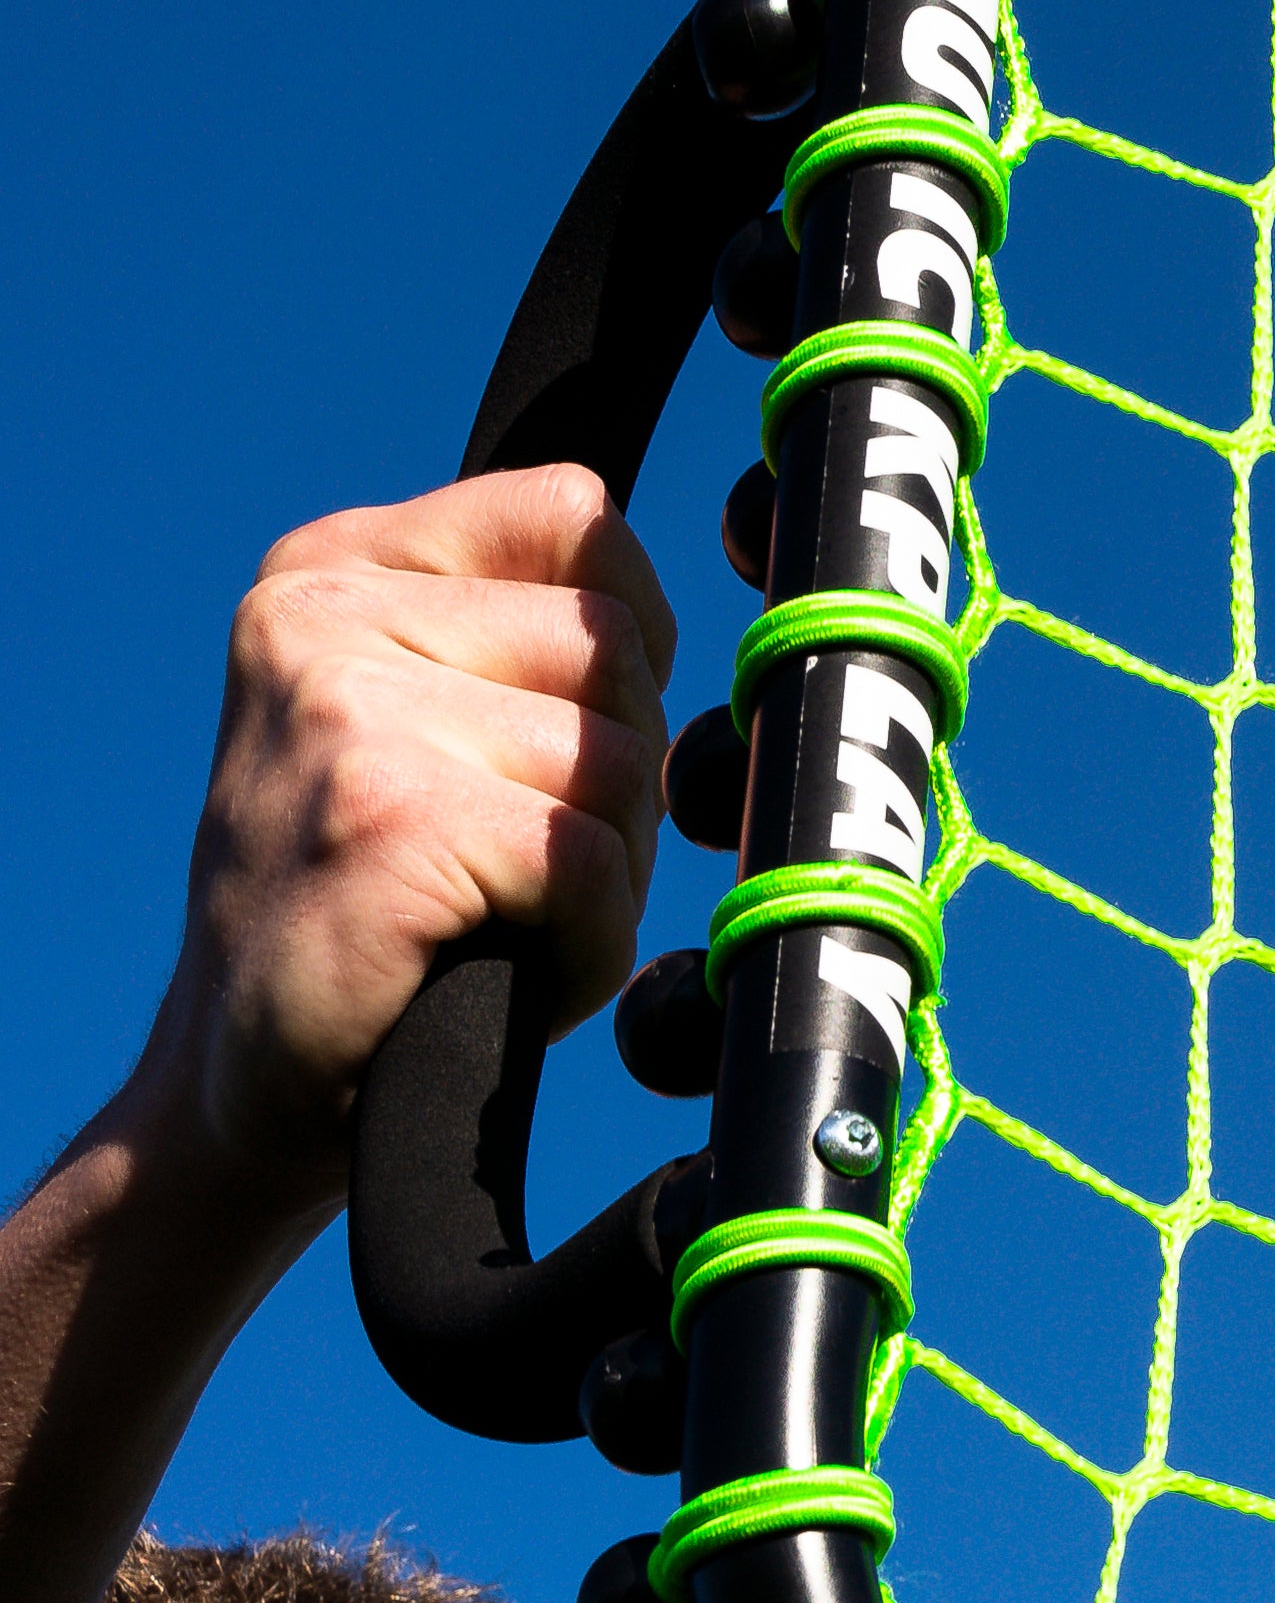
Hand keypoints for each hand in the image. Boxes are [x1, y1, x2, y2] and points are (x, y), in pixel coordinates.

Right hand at [129, 471, 678, 1210]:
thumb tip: (700, 600)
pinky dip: (585, 944)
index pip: (574, 513)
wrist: (245, 1089)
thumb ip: (527, 633)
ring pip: (622, 762)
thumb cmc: (381, 912)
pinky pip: (592, 864)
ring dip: (602, 873)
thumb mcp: (431, 724)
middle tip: (511, 866)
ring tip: (495, 917)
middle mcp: (322, 616)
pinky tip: (502, 968)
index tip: (568, 736)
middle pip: (617, 648)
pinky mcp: (389, 816)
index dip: (630, 638)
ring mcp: (346, 710)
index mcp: (333, 567)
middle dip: (616, 781)